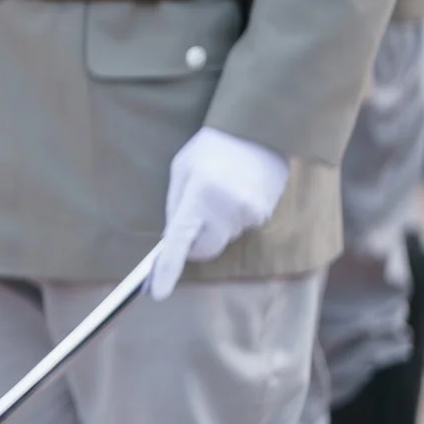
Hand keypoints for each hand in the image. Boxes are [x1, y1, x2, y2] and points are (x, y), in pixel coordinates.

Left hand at [149, 128, 288, 298]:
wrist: (257, 131)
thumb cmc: (211, 147)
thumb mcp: (181, 169)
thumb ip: (176, 205)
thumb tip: (172, 239)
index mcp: (198, 195)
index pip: (180, 241)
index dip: (167, 269)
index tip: (158, 292)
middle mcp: (225, 209)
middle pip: (204, 250)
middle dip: (194, 244)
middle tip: (191, 219)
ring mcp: (248, 214)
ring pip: (223, 238)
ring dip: (215, 225)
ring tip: (219, 191)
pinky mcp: (265, 215)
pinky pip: (241, 227)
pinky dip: (233, 217)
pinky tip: (236, 192)